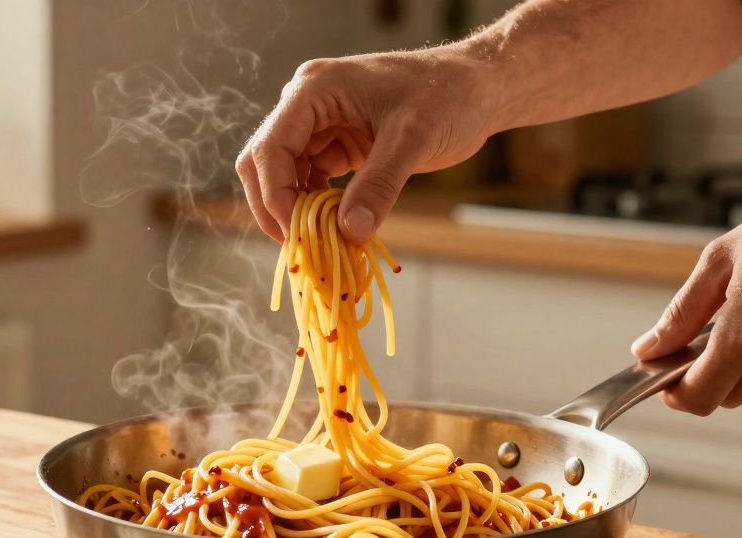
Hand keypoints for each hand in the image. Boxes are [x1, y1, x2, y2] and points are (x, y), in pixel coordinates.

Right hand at [236, 46, 495, 242]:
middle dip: (276, 206)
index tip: (296, 235)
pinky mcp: (337, 142)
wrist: (477, 88)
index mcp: (314, 89)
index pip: (270, 147)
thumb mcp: (413, 140)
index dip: (275, 196)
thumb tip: (348, 232)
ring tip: (320, 241)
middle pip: (264, 162)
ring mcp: (320, 123)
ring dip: (296, 210)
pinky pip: (310, 179)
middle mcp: (307, 104)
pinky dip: (316, 206)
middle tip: (299, 246)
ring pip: (284, 174)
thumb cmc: (448, 97)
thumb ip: (379, 185)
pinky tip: (335, 226)